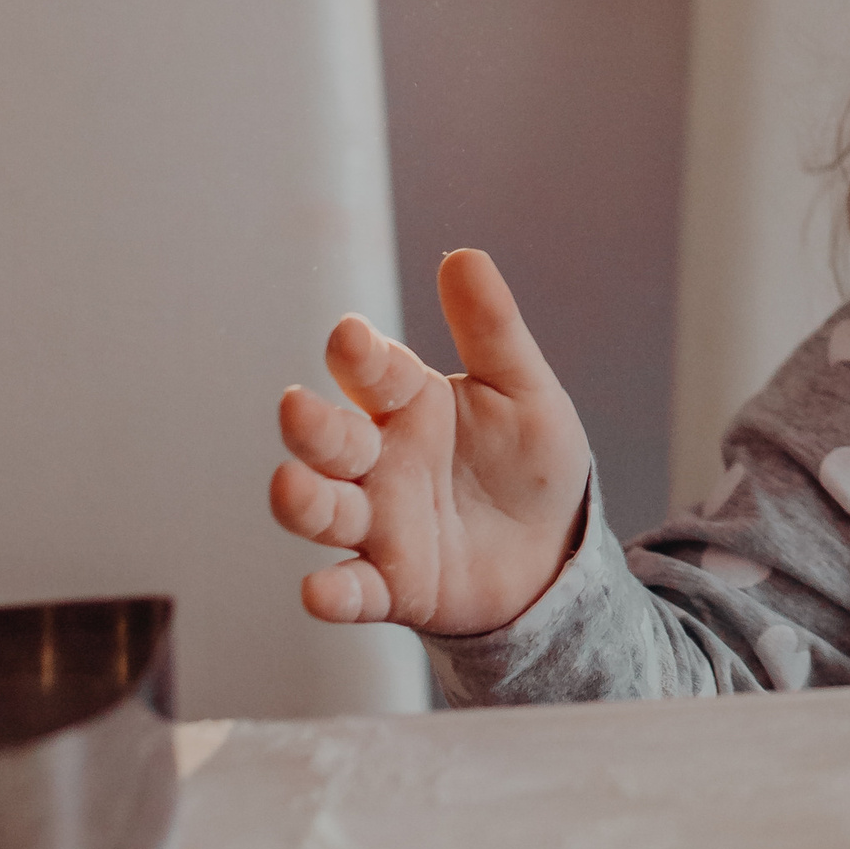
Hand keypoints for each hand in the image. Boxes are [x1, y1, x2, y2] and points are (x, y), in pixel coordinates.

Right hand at [270, 249, 590, 634]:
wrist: (556, 552)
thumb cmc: (529, 464)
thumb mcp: (525, 392)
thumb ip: (493, 331)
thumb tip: (464, 255)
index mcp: (407, 404)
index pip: (371, 371)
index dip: (359, 355)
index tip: (353, 339)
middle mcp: (379, 461)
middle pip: (329, 440)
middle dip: (312, 427)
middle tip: (301, 410)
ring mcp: (379, 524)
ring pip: (323, 510)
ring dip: (303, 501)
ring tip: (294, 487)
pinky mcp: (392, 585)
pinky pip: (354, 591)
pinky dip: (333, 593)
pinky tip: (319, 591)